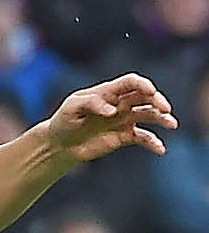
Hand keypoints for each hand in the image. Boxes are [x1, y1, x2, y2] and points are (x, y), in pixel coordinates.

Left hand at [43, 73, 176, 161]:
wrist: (60, 143)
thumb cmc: (64, 120)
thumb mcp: (72, 108)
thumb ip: (91, 104)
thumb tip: (112, 110)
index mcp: (107, 92)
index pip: (130, 82)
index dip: (143, 84)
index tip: (151, 92)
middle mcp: (119, 104)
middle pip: (145, 97)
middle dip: (157, 100)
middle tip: (165, 109)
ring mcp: (123, 119)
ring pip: (149, 115)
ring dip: (162, 118)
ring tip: (171, 124)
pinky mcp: (124, 136)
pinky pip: (144, 138)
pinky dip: (153, 142)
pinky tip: (160, 149)